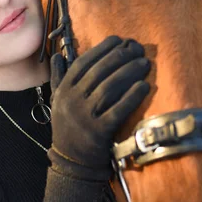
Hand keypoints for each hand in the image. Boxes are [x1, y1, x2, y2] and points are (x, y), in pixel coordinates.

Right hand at [44, 36, 150, 201]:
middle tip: (137, 48)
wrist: (71, 162)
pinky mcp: (99, 132)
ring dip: (129, 72)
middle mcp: (71, 101)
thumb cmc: (68, 127)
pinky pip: (118, 111)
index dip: (102, 49)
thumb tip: (57, 54)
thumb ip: (58, 77)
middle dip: (120, 57)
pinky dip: (132, 97)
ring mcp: (84, 117)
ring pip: (109, 88)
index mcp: (63, 91)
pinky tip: (144, 86)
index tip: (119, 39)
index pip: (83, 63)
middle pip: (99, 73)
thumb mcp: (58, 101)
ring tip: (144, 63)